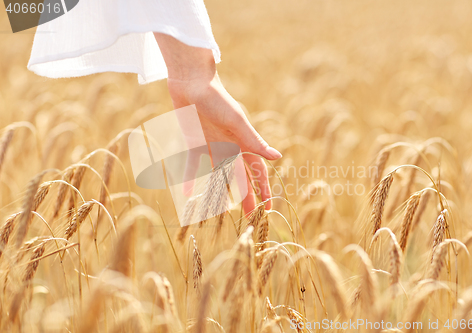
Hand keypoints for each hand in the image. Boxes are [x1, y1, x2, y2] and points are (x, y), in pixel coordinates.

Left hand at [154, 33, 281, 213]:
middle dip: (247, 198)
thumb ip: (255, 141)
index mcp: (243, 143)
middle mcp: (229, 148)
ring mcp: (211, 148)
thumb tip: (278, 157)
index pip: (258, 172)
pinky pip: (192, 166)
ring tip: (221, 211)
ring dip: (220, 193)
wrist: (192, 83)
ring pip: (218, 177)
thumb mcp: (237, 122)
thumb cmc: (218, 99)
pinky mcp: (193, 144)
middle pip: (241, 179)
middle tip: (251, 218)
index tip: (269, 208)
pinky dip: (190, 179)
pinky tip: (187, 194)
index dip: (264, 190)